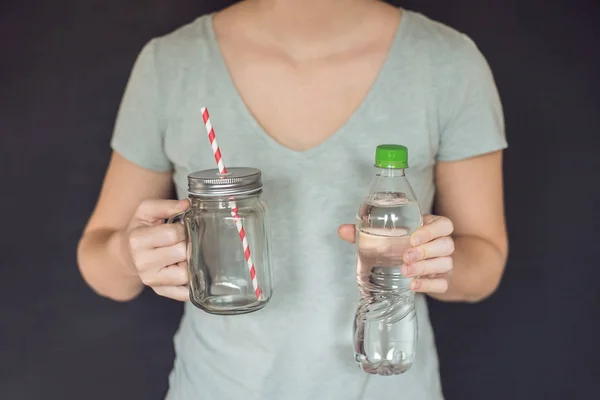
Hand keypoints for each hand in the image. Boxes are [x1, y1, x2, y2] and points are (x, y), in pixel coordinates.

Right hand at [126, 199, 190, 300]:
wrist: (125, 254)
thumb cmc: (139, 231)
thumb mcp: (145, 212)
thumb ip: (165, 205)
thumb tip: (186, 205)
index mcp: (138, 241)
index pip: (174, 234)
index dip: (183, 228)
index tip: (182, 228)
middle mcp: (143, 263)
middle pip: (182, 253)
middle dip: (188, 245)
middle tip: (185, 241)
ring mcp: (152, 281)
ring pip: (187, 274)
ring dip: (191, 263)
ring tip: (184, 255)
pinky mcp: (161, 292)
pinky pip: (185, 293)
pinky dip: (193, 284)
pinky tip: (190, 272)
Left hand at [338, 214, 454, 293]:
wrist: (421, 265)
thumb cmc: (402, 244)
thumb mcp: (389, 235)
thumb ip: (365, 232)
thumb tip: (342, 230)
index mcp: (432, 228)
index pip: (444, 225)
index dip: (431, 231)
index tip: (412, 238)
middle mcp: (442, 244)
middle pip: (447, 245)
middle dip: (426, 251)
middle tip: (405, 257)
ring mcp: (445, 264)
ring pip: (446, 264)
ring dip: (425, 268)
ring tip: (405, 271)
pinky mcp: (443, 281)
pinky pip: (442, 284)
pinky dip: (428, 286)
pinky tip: (413, 285)